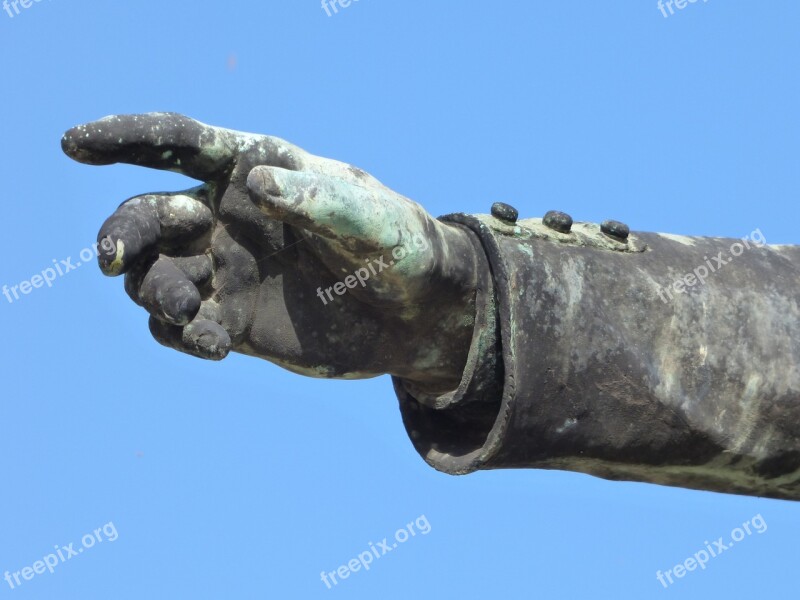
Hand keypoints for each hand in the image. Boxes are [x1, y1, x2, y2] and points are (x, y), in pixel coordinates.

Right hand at [62, 113, 478, 389]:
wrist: (415, 315)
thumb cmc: (399, 247)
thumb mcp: (369, 218)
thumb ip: (318, 198)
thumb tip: (255, 183)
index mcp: (253, 173)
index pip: (178, 144)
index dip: (123, 139)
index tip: (74, 145)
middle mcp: (228, 219)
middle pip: (148, 217)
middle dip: (122, 235)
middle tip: (112, 262)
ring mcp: (228, 271)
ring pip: (153, 276)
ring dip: (153, 293)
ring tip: (189, 316)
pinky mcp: (234, 319)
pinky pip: (181, 325)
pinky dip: (181, 334)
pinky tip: (214, 344)